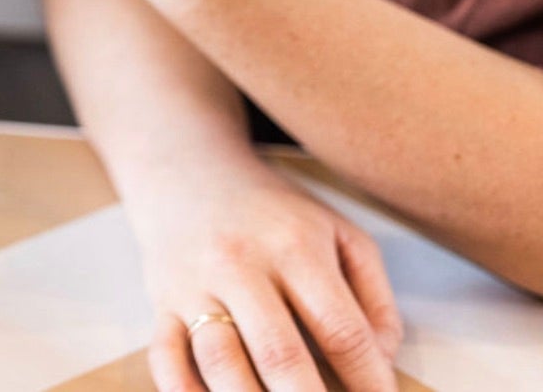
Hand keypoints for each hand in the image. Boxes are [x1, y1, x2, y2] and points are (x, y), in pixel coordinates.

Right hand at [129, 159, 403, 391]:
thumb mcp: (338, 233)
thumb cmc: (274, 213)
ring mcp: (193, 286)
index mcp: (294, 247)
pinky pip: (166, 359)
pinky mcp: (161, 304)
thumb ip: (374, 295)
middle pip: (279, 354)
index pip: (341, 330)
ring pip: (220, 362)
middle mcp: (239, 265)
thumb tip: (382, 359)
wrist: (186, 171)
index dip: (370, 381)